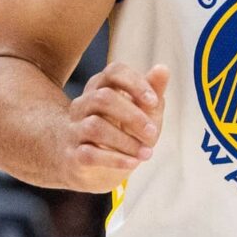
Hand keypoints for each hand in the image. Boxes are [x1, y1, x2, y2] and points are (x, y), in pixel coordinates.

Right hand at [59, 63, 167, 191]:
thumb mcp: (143, 112)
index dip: (135, 83)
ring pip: (95, 127)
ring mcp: (75, 129)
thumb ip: (152, 91)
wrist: (94, 167)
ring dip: (126, 141)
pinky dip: (115, 159)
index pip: (114, 71)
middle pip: (102, 98)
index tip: (154, 102)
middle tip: (152, 133)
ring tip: (146, 153)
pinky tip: (133, 162)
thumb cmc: (122, 132)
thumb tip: (163, 68)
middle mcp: (83, 104)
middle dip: (133, 116)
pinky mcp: (73, 155)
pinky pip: (89, 153)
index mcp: (101, 87)